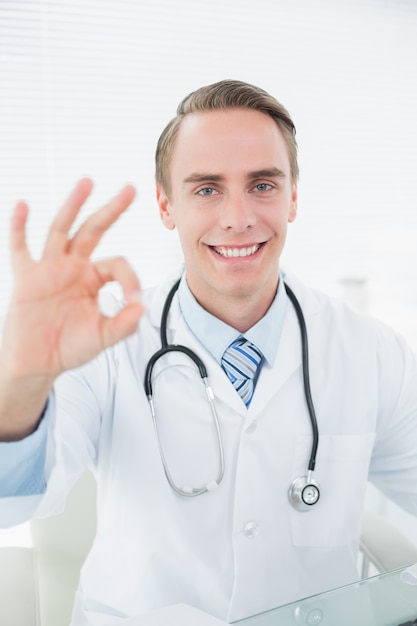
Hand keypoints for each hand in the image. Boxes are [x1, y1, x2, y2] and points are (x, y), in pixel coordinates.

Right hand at [0, 179, 143, 437]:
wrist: (38, 363)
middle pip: (93, 230)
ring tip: (88, 182)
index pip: (117, 263)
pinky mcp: (27, 278)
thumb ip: (124, 324)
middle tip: (131, 188)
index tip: (133, 301)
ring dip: (74, 206)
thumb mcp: (103, 337)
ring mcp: (49, 269)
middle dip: (112, 210)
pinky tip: (23, 205)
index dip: (130, 278)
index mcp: (93, 278)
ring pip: (61, 230)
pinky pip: (20, 248)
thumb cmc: (69, 347)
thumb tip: (141, 307)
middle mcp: (72, 267)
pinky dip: (19, 227)